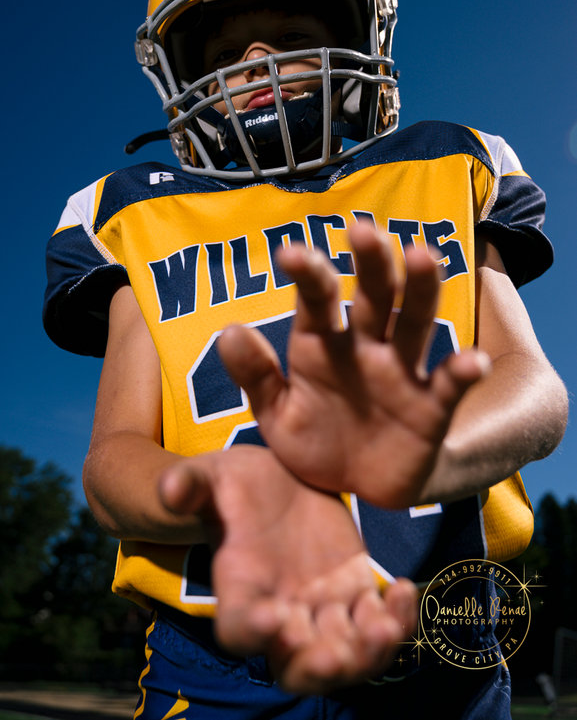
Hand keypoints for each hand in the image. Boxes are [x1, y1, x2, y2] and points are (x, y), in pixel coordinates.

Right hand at [159, 445, 416, 693]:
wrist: (274, 481)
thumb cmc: (234, 483)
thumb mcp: (209, 476)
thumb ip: (188, 484)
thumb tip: (169, 491)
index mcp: (240, 588)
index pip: (238, 629)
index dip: (252, 632)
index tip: (274, 617)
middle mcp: (282, 611)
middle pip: (296, 666)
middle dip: (317, 667)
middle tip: (335, 654)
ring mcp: (323, 607)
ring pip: (345, 654)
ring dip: (367, 653)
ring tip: (386, 627)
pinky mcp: (356, 591)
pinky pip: (380, 621)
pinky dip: (398, 619)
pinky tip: (406, 591)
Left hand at [217, 221, 488, 507]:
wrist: (353, 489)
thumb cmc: (313, 440)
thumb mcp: (275, 414)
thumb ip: (255, 376)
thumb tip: (228, 331)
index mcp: (322, 343)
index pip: (317, 298)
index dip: (307, 273)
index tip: (290, 252)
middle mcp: (365, 346)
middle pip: (373, 295)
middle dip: (371, 262)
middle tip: (364, 231)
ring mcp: (401, 373)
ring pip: (415, 322)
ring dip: (420, 290)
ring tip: (423, 256)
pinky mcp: (431, 408)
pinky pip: (448, 386)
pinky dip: (462, 372)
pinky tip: (471, 361)